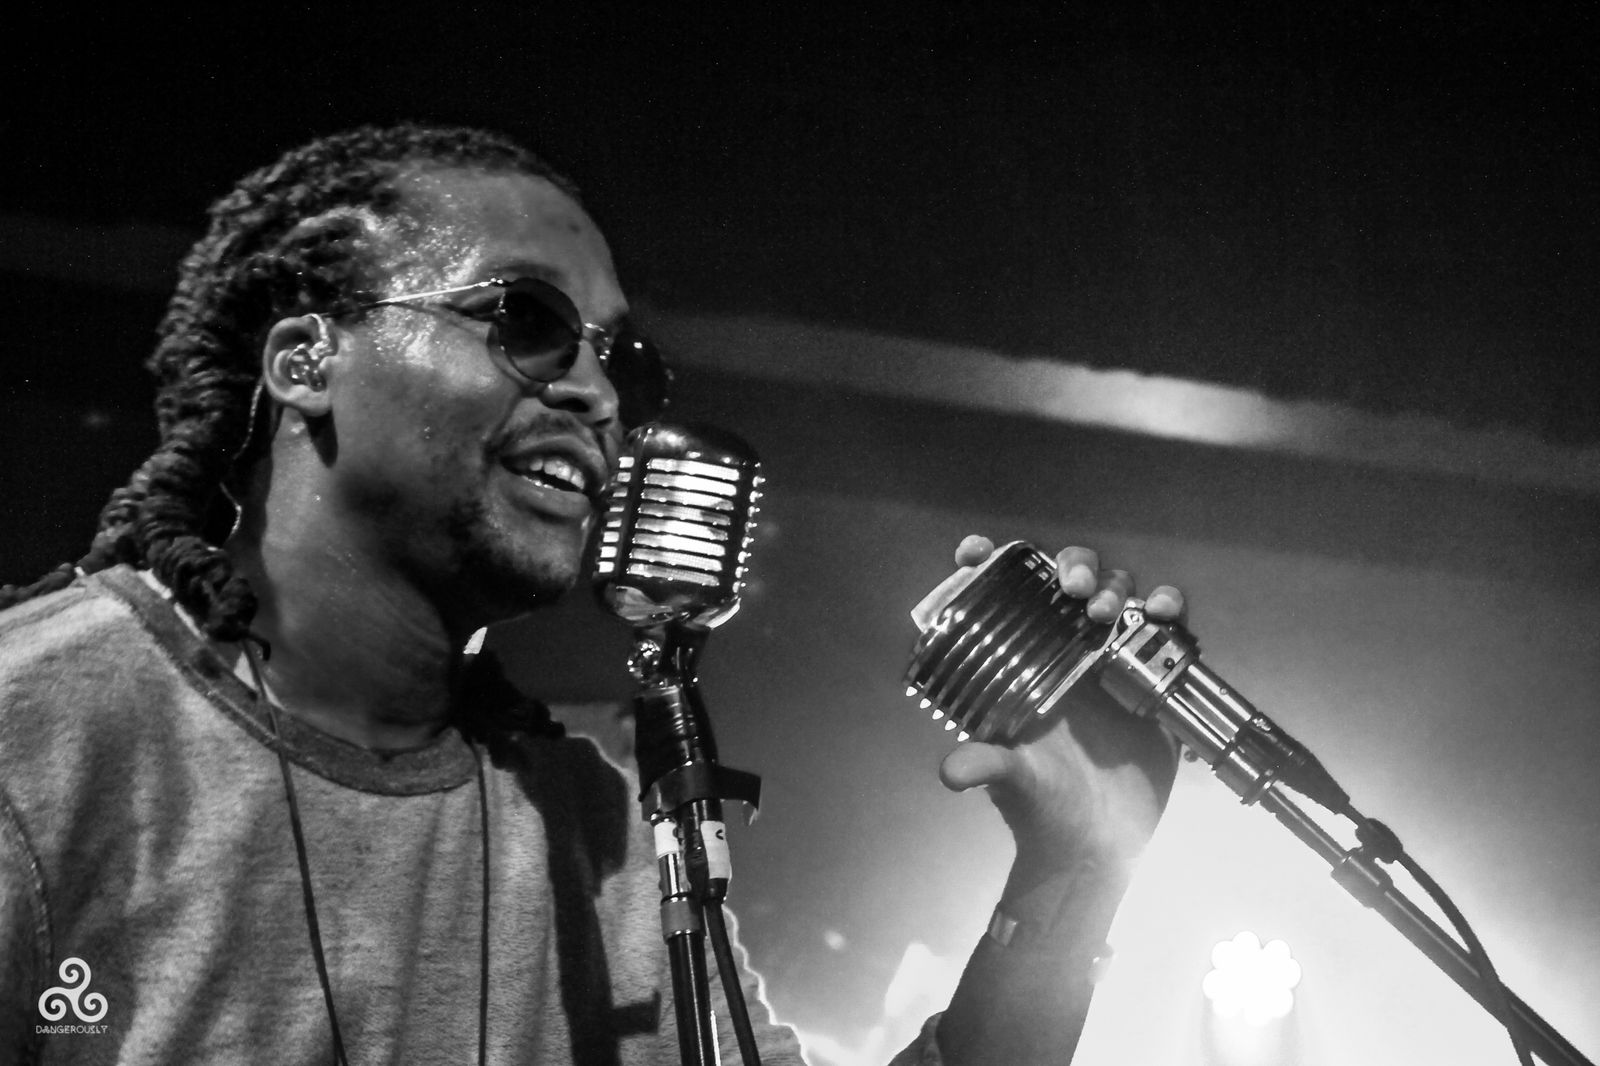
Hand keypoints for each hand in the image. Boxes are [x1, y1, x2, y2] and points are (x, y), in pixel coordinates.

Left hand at [926, 536, 1184, 880]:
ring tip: (1110, 612)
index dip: (988, 566)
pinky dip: (1168, 607)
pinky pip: (1164, 627)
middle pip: (1067, 580)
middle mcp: (1063, 652)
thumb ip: (986, 765)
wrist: (1098, 847)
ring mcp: (1109, 661)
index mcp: (1021, 663)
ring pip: (1116, 592)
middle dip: (1072, 565)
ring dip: (1116, 585)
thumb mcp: (1011, 780)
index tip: (974, 550)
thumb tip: (952, 771)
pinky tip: (1163, 611)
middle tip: (1075, 587)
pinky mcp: (1152, 677)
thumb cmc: (1043, 809)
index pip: (1001, 599)